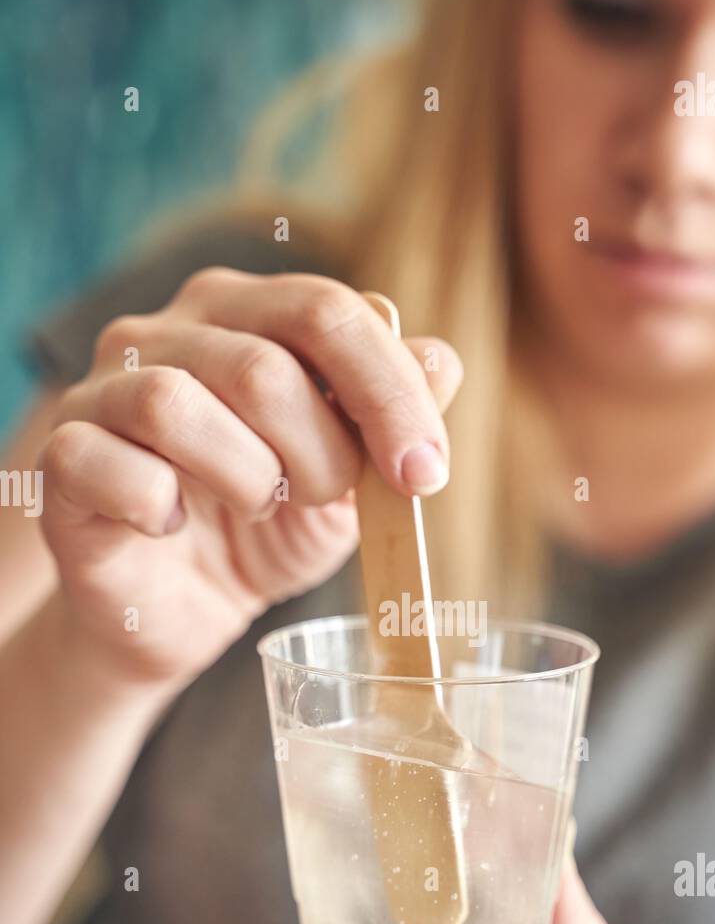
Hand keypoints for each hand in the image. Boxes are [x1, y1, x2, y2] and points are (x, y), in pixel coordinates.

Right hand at [38, 270, 462, 689]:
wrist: (184, 612)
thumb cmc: (267, 530)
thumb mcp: (351, 479)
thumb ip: (393, 414)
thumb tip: (443, 360)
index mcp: (247, 313)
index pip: (327, 311)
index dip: (389, 393)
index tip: (424, 474)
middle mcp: (168, 331)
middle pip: (260, 365)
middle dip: (321, 454)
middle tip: (327, 502)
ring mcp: (104, 389)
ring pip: (175, 405)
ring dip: (244, 479)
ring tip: (256, 509)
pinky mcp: (63, 458)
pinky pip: (108, 464)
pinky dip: (157, 505)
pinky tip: (174, 527)